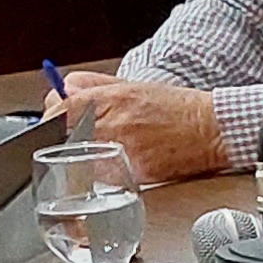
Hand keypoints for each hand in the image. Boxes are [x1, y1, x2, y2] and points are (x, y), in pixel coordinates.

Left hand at [62, 68, 229, 181]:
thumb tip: (65, 90)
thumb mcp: (132, 85)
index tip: (53, 119)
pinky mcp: (135, 174)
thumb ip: (94, 86)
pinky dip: (103, 174)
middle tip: (75, 136)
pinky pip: (103, 177)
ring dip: (82, 157)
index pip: (58, 108)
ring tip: (101, 151)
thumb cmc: (177, 108)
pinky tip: (117, 165)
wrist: (211, 130)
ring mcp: (123, 151)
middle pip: (63, 135)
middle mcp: (114, 124)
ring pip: (79, 159)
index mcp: (111, 99)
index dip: (51, 115)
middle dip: (64, 136)